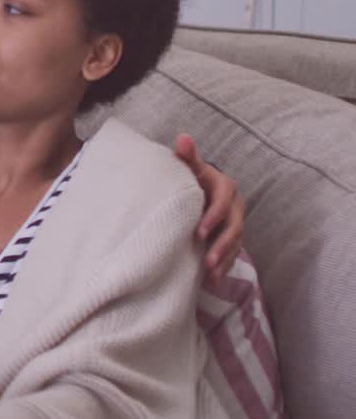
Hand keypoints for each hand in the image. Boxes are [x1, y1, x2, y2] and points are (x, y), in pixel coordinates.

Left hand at [173, 133, 245, 282]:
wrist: (200, 188)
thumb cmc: (192, 177)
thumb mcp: (191, 167)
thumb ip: (188, 156)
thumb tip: (182, 138)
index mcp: (225, 188)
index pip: (223, 204)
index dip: (213, 218)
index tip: (199, 233)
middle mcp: (235, 206)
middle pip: (234, 228)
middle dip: (222, 245)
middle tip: (208, 260)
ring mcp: (236, 222)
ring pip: (235, 243)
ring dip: (224, 259)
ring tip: (211, 273)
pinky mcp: (232, 236)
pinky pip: (232, 254)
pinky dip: (224, 267)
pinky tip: (212, 280)